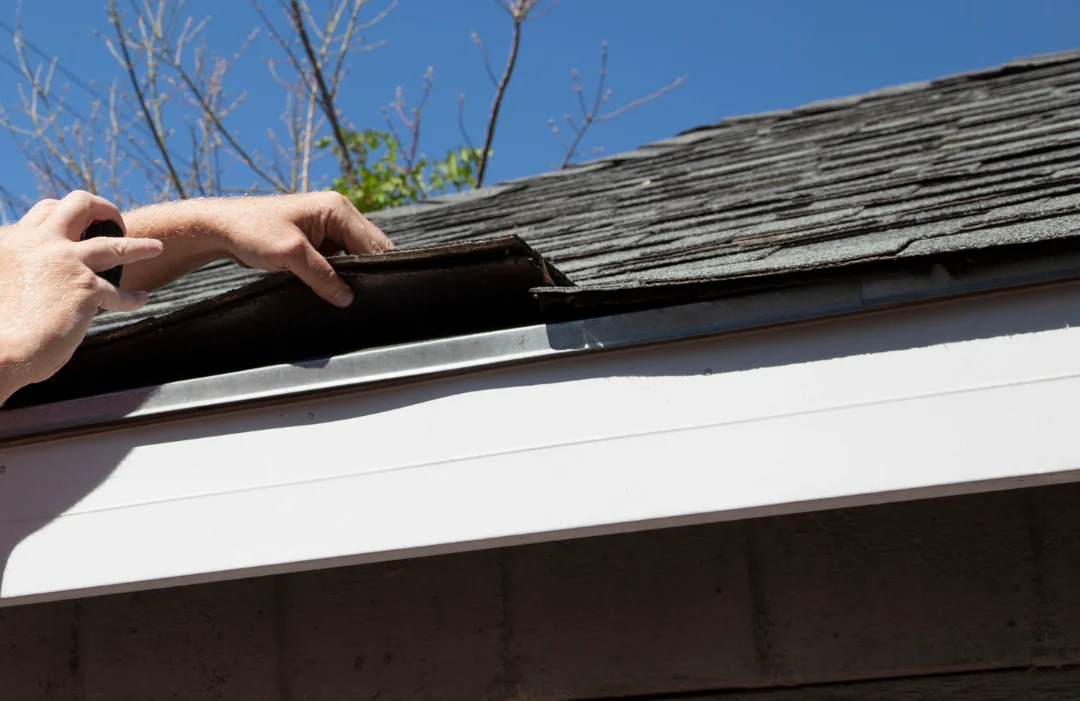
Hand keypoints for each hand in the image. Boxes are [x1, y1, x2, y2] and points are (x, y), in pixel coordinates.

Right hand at [0, 191, 161, 399]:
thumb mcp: (1, 279)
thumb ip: (19, 269)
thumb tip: (35, 281)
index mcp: (14, 241)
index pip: (46, 211)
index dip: (66, 213)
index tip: (79, 223)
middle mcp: (40, 243)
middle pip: (80, 204)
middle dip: (103, 208)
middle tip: (115, 221)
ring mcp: (67, 263)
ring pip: (114, 244)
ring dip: (138, 245)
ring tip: (155, 247)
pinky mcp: (86, 289)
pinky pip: (119, 293)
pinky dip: (133, 298)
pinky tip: (140, 299)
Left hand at [122, 192, 392, 307]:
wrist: (221, 228)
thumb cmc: (251, 231)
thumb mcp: (290, 255)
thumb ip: (322, 276)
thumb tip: (347, 298)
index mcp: (337, 208)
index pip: (374, 243)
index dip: (379, 268)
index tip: (380, 293)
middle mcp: (338, 213)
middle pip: (369, 248)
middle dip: (367, 272)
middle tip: (367, 298)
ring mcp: (329, 226)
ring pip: (355, 256)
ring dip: (352, 274)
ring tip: (350, 295)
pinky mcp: (318, 239)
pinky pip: (339, 259)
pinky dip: (339, 274)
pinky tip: (336, 289)